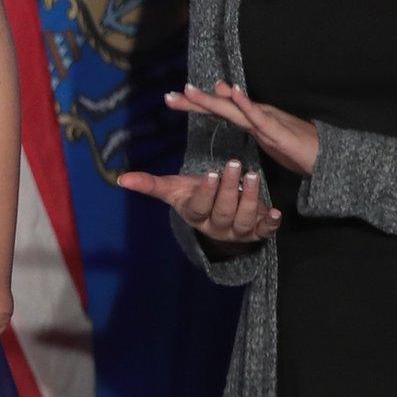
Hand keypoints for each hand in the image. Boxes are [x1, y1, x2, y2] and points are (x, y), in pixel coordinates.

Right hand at [118, 159, 279, 244]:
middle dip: (230, 189)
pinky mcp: (257, 232)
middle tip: (235, 165)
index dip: (205, 193)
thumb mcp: (174, 190)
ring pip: (245, 219)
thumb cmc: (195, 196)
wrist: (218, 215)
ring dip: (250, 199)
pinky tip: (275, 211)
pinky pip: (265, 231)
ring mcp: (238, 232)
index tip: (210, 173)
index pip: (199, 207)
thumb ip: (150, 184)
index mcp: (196, 216)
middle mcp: (216, 228)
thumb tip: (120, 179)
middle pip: (224, 212)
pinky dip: (271, 223)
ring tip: (253, 176)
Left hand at [166, 80, 319, 174]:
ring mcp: (268, 122)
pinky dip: (246, 104)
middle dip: (195, 101)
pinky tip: (233, 93)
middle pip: (221, 107)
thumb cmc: (297, 145)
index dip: (196, 104)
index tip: (171, 99)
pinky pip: (260, 117)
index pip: (219, 109)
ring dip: (213, 99)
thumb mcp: (265, 131)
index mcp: (251, 119)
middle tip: (170, 96)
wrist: (328, 157)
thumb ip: (244, 114)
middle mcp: (257, 115)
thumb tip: (223, 91)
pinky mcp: (280, 132)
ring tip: (191, 91)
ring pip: (236, 109)